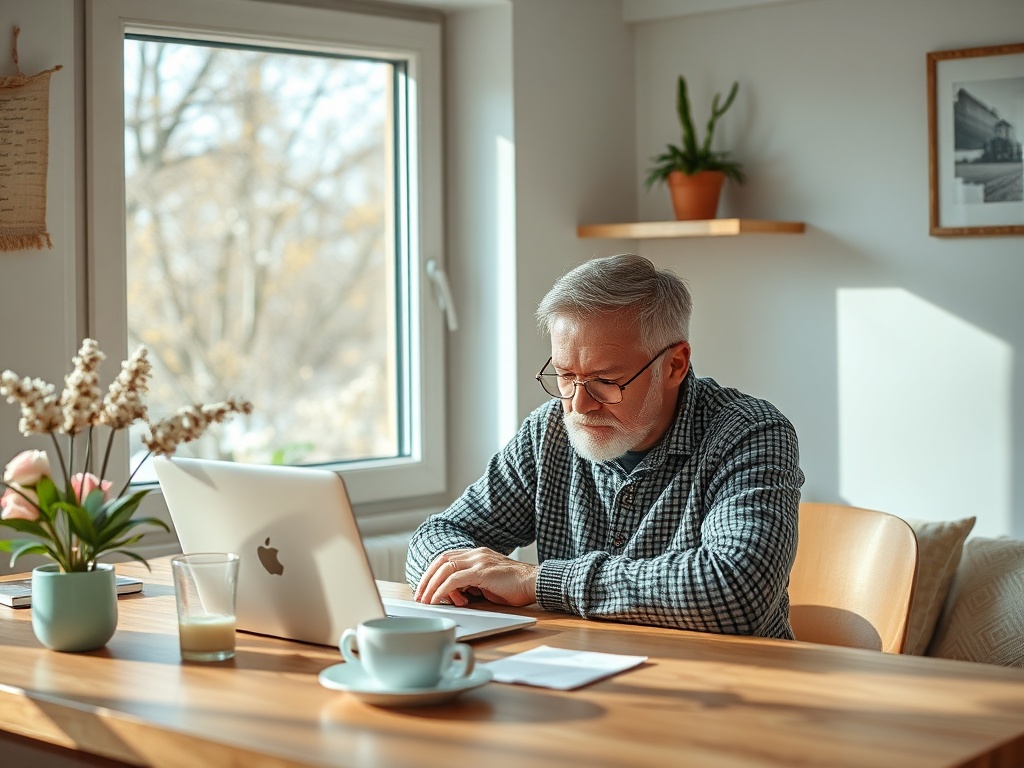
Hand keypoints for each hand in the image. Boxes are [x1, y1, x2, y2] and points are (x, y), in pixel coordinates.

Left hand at [414, 547, 537, 607]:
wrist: (535, 583)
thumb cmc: (515, 587)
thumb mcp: (487, 584)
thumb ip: (471, 584)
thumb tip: (455, 595)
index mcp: (477, 554)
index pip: (447, 558)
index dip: (433, 572)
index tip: (425, 588)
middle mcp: (476, 553)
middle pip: (441, 560)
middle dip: (427, 578)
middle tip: (419, 596)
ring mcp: (479, 560)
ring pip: (445, 567)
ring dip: (431, 585)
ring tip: (425, 600)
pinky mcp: (482, 571)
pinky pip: (454, 579)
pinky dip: (442, 590)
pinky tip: (436, 600)